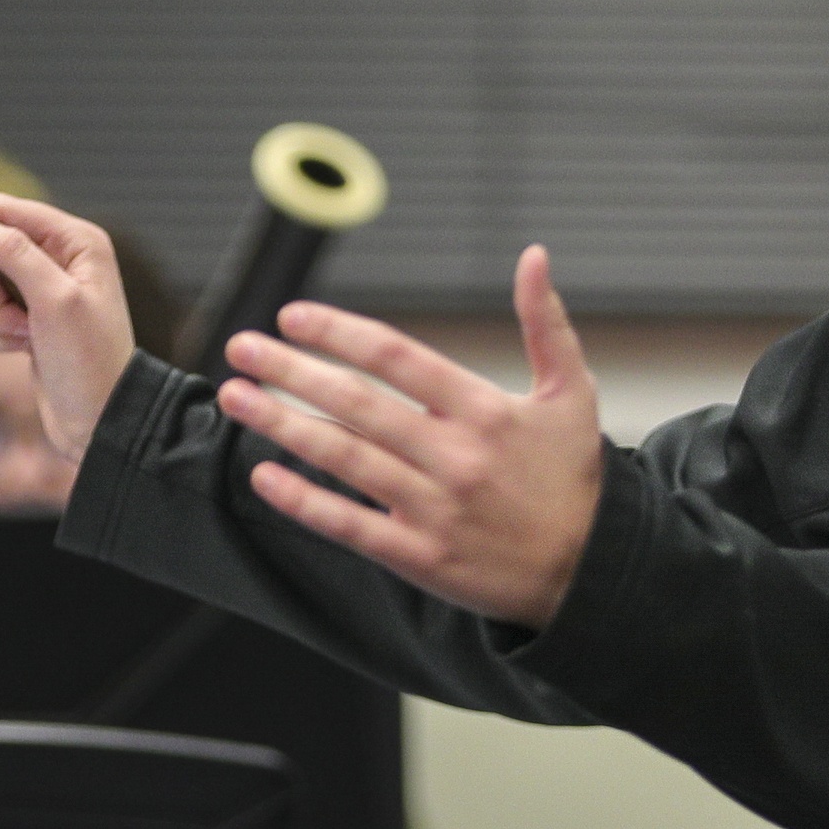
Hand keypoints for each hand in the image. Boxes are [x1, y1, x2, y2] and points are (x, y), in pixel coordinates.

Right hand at [0, 195, 138, 461]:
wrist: (101, 421)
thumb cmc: (90, 361)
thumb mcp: (55, 301)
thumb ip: (13, 254)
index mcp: (74, 240)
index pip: (3, 210)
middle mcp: (57, 257)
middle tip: (18, 320)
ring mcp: (38, 289)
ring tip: (26, 340)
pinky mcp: (25, 317)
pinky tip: (23, 352)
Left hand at [216, 245, 602, 628]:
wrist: (592, 573)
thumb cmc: (574, 479)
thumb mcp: (573, 393)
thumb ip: (545, 322)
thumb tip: (533, 255)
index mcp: (485, 411)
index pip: (396, 357)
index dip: (339, 332)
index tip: (292, 317)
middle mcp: (454, 456)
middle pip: (356, 403)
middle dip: (290, 371)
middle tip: (241, 347)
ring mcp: (434, 508)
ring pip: (343, 458)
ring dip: (281, 424)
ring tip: (236, 397)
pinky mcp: (420, 556)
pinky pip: (349, 524)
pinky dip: (303, 500)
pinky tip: (263, 476)